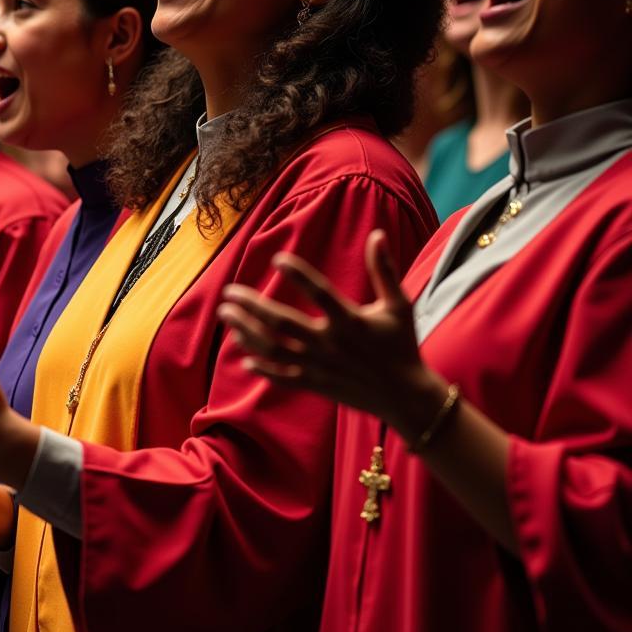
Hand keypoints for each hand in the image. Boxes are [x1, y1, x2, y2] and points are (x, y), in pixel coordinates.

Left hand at [218, 230, 445, 440]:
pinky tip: (243, 356)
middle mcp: (330, 344)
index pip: (320, 293)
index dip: (299, 275)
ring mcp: (319, 366)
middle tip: (229, 292)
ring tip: (226, 315)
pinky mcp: (315, 384)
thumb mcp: (398, 306)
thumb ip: (384, 270)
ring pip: (274, 349)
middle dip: (252, 306)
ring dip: (247, 331)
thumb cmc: (401, 345)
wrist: (404, 396)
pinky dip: (262, 368)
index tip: (276, 259)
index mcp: (350, 321)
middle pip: (282, 323)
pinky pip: (282, 376)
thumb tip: (377, 234)